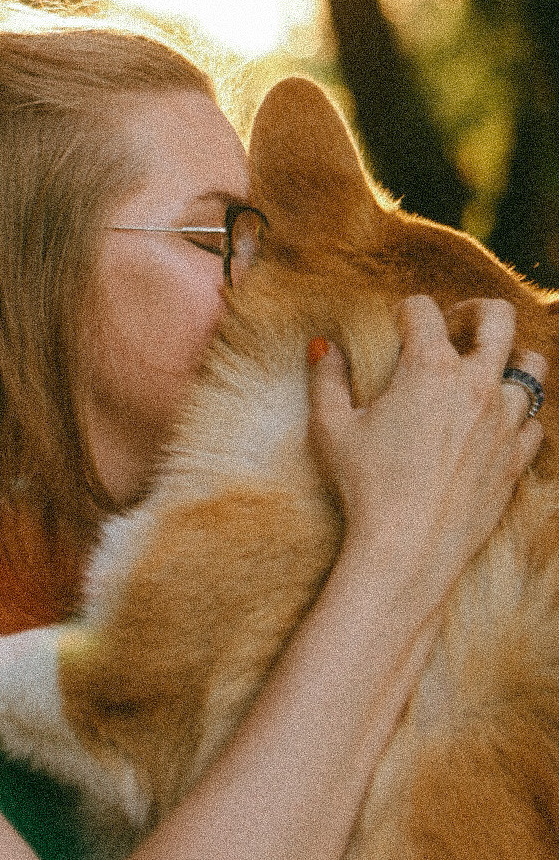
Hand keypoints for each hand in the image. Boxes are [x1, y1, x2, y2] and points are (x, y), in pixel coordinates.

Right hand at [308, 296, 545, 613]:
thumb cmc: (365, 487)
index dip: (406, 311)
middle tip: (456, 326)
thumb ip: (327, 379)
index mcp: (429, 368)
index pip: (424, 309)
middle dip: (477, 311)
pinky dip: (517, 415)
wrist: (407, 549)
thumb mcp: (332, 428)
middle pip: (500, 318)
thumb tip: (324, 347)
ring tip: (483, 373)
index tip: (398, 326)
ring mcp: (505, 422)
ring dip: (507, 362)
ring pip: (532, 367)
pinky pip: (534, 421)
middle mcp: (476, 386)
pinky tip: (491, 424)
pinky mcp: (517, 458)